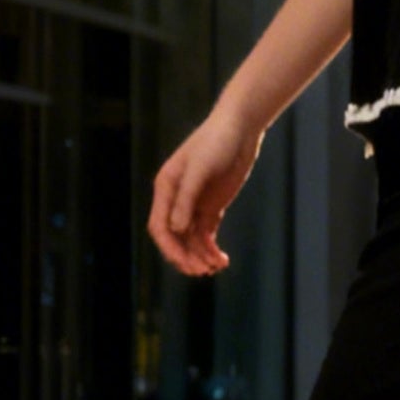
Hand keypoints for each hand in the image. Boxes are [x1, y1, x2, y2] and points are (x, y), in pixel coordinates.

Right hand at [148, 110, 261, 277]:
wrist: (240, 128)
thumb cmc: (217, 142)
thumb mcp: (201, 170)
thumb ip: (187, 199)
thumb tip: (175, 230)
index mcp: (166, 188)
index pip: (159, 226)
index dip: (169, 247)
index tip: (185, 263)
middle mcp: (176, 199)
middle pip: (174, 238)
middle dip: (185, 256)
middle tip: (203, 271)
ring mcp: (194, 204)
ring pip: (190, 240)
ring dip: (200, 256)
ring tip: (216, 267)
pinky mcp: (211, 206)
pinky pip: (206, 235)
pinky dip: (211, 249)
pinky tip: (222, 260)